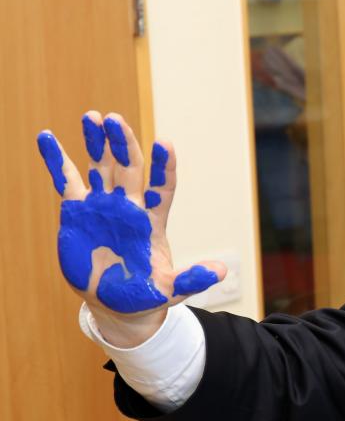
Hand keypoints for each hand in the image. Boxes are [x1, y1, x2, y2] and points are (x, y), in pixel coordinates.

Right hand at [37, 111, 225, 346]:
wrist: (116, 303)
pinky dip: (56, 159)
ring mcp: (103, 205)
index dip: (165, 166)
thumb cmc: (147, 294)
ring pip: (101, 166)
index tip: (165, 143)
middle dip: (123, 143)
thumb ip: (193, 278)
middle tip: (115, 120)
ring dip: (96, 142)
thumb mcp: (171, 289)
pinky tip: (47, 137)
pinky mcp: (78, 210)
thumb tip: (221, 270)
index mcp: (153, 220)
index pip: (164, 187)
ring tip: (92, 116)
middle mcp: (130, 206)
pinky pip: (66, 180)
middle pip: (129, 167)